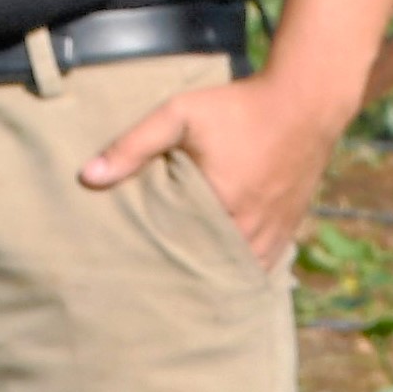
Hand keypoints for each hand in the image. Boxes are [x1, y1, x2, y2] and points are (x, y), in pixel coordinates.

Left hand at [80, 67, 358, 272]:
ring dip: (215, 279)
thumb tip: (87, 177)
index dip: (159, 266)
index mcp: (220, 209)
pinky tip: (222, 273)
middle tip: (156, 289)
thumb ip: (134, 145)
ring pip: (238, 275)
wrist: (304, 102)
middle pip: (210, 272)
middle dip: (186, 279)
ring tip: (187, 288)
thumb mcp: (180, 115)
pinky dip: (241, 270)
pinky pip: (261, 266)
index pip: (180, 256)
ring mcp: (273, 235)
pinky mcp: (288, 231)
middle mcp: (250, 231)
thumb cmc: (239, 107)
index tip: (136, 272)